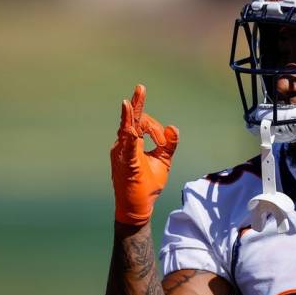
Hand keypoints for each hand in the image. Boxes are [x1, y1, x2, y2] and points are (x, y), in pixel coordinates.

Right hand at [111, 84, 178, 225]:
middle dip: (137, 105)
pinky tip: (130, 128)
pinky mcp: (126, 165)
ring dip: (132, 118)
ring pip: (128, 131)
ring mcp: (123, 155)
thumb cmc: (148, 184)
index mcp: (133, 144)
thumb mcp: (163, 161)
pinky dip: (129, 138)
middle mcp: (124, 146)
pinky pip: (128, 149)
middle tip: (141, 88)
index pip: (142, 125)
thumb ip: (169, 145)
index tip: (164, 141)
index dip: (156, 129)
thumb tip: (172, 127)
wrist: (139, 206)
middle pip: (132, 122)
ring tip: (129, 101)